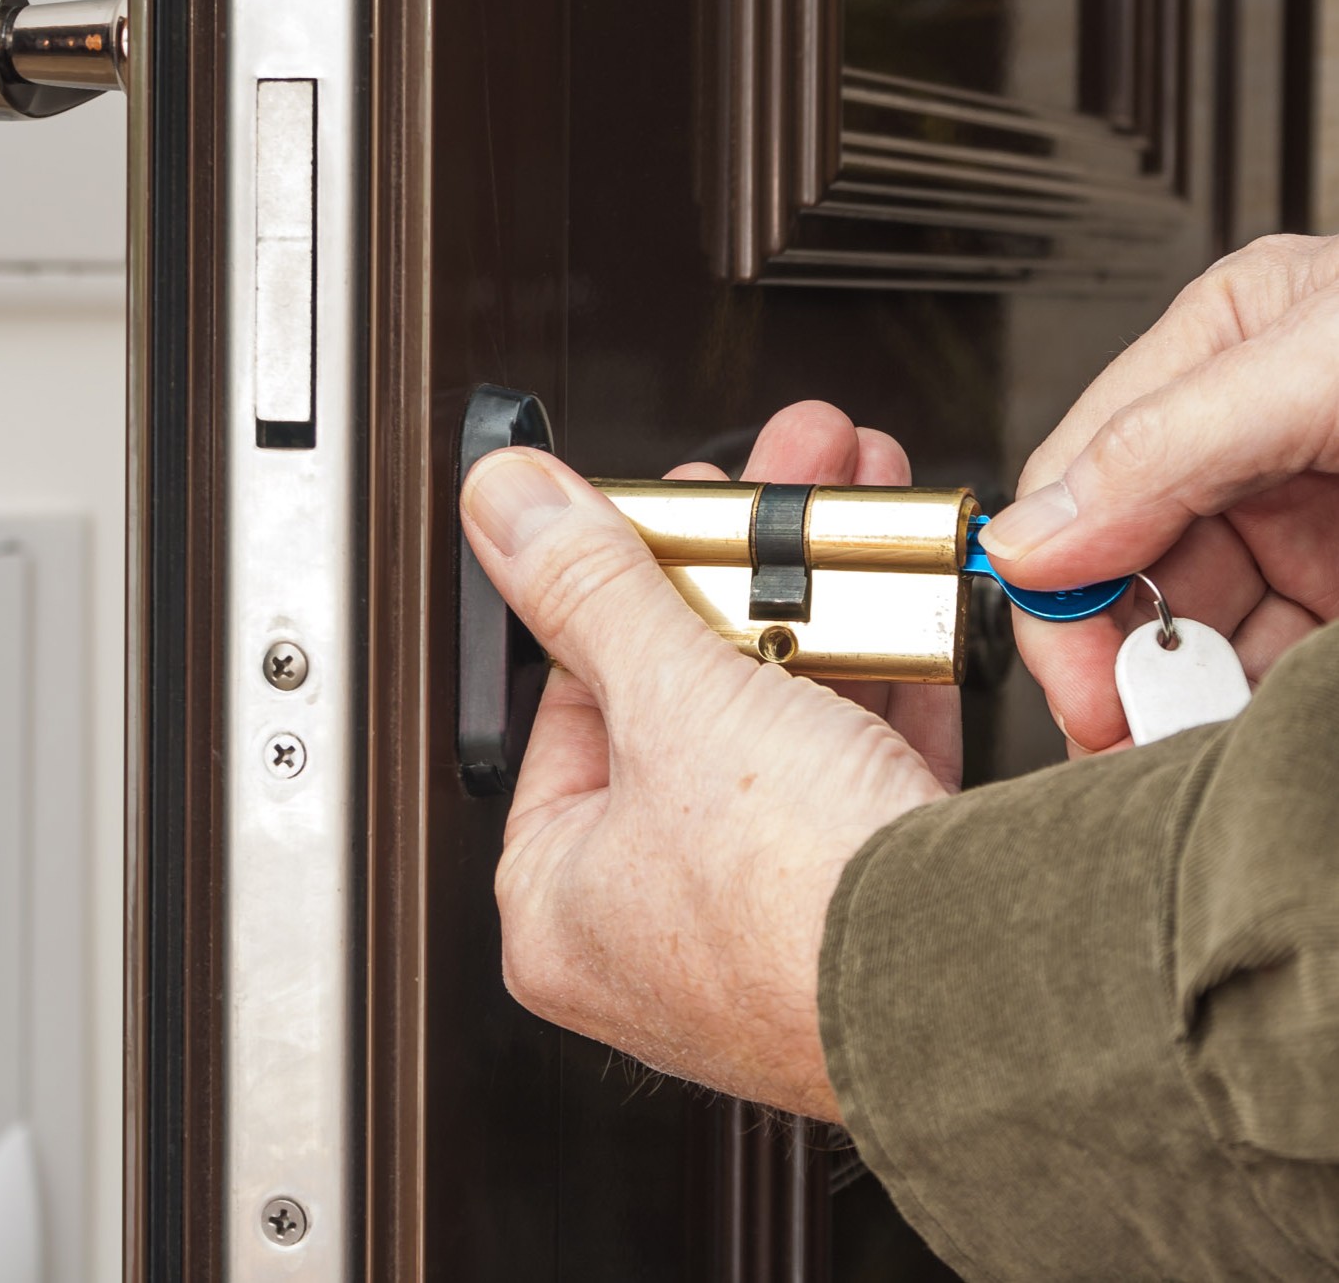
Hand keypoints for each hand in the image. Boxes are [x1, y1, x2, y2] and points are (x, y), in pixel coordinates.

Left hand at [459, 403, 952, 1120]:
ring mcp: (765, 918)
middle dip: (742, 569)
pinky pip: (859, 766)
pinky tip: (899, 603)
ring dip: (821, 605)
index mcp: (561, 896)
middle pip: (684, 698)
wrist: (976, 994)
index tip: (662, 514)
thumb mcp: (672, 702)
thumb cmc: (796, 906)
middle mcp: (655, 922)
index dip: (620, 585)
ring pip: (782, 722)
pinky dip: (881, 682)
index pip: (572, 700)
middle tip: (768, 485)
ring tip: (844, 508)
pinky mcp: (864, 907)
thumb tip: (504, 505)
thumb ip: (587, 588)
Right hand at [979, 234, 1338, 753]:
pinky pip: (1266, 669)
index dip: (1058, 588)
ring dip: (1179, 701)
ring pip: (1193, 634)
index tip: (1078, 678)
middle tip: (1128, 728)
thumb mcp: (1330, 365)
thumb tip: (1024, 537)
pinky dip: (1245, 715)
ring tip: (1184, 746)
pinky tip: (1237, 735)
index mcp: (1217, 355)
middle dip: (1120, 657)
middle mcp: (1247, 444)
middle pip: (1123, 571)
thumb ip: (1164, 441)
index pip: (1076, 482)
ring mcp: (1309, 525)